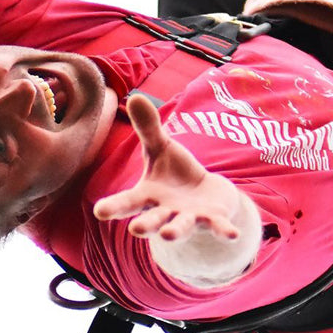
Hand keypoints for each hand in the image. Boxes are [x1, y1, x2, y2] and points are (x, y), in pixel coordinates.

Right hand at [94, 94, 244, 243]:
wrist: (206, 194)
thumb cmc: (176, 173)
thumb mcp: (161, 148)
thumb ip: (148, 128)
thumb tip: (134, 97)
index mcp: (148, 196)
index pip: (127, 202)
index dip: (113, 207)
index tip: (100, 212)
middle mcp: (165, 212)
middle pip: (152, 220)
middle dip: (146, 225)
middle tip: (136, 230)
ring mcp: (188, 219)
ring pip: (180, 226)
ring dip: (174, 231)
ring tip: (168, 235)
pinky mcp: (212, 220)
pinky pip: (217, 226)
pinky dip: (224, 230)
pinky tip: (233, 235)